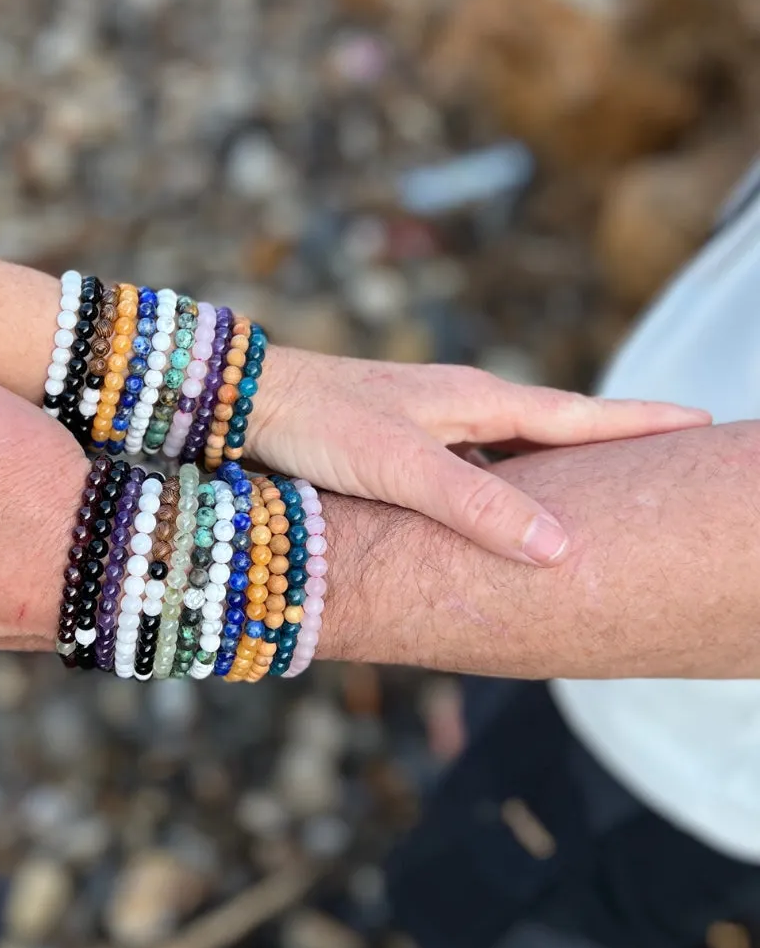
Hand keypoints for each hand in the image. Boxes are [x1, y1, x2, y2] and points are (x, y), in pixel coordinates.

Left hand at [249, 348, 709, 565]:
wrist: (246, 398)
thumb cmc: (321, 421)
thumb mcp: (402, 465)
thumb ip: (476, 505)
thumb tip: (562, 548)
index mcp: (476, 400)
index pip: (578, 414)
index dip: (640, 422)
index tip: (702, 421)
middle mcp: (459, 406)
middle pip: (554, 427)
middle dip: (610, 441)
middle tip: (667, 456)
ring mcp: (427, 422)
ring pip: (509, 448)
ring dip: (552, 466)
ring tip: (593, 489)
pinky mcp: (396, 443)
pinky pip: (468, 465)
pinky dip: (496, 485)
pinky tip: (491, 511)